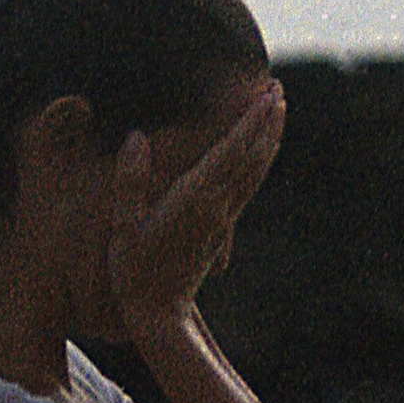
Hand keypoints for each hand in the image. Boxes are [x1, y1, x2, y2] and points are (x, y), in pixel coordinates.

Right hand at [107, 79, 285, 341]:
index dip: (250, 122)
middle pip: (251, 156)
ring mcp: (223, 218)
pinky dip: (260, 162)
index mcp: (195, 199)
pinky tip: (263, 151)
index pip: (231, 152)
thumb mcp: (124, 224)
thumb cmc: (135, 269)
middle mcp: (217, 206)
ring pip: (255, 170)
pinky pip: (248, 186)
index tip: (264, 95)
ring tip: (279, 109)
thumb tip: (136, 138)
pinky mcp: (222, 228)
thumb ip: (130, 179)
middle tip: (278, 88)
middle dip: (267, 121)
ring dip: (269, 138)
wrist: (160, 313)